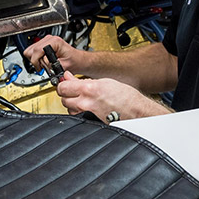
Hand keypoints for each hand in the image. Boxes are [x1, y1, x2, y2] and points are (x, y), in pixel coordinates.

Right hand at [23, 35, 84, 74]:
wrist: (77, 60)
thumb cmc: (73, 61)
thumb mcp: (64, 66)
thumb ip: (52, 64)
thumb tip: (42, 64)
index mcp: (55, 41)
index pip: (37, 50)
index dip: (37, 61)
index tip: (42, 68)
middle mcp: (49, 39)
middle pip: (30, 50)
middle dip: (35, 61)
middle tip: (43, 67)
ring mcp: (45, 41)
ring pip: (29, 50)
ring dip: (35, 60)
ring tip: (43, 64)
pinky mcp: (43, 44)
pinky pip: (32, 51)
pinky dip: (36, 58)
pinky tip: (43, 62)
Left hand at [55, 72, 169, 122]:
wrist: (136, 111)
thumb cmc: (126, 96)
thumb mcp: (105, 81)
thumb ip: (84, 80)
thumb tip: (69, 77)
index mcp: (89, 89)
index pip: (63, 86)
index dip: (62, 83)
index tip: (65, 82)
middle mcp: (86, 102)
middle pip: (63, 98)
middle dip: (66, 93)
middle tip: (72, 89)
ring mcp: (87, 113)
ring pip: (68, 108)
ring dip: (71, 102)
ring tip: (81, 98)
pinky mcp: (90, 121)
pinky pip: (76, 115)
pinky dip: (77, 111)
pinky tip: (85, 106)